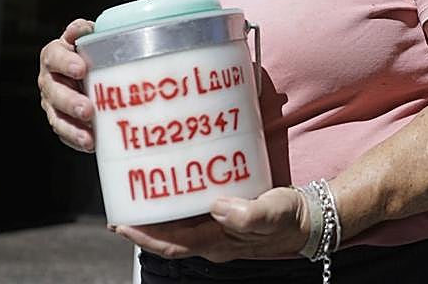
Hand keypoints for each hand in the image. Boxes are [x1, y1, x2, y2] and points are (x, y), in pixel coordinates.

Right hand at [37, 18, 94, 151]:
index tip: (81, 69)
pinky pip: (64, 132)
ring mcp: (52, 102)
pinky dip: (76, 139)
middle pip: (54, 91)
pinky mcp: (60, 120)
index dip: (66, 62)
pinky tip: (90, 144)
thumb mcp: (89, 37)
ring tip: (89, 137)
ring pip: (57, 116)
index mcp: (54, 54)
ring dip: (72, 127)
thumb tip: (87, 29)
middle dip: (70, 102)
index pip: (54, 56)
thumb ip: (85, 32)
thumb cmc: (91, 50)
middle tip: (87, 109)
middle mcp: (49, 78)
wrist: (90, 69)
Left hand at [111, 187, 309, 261]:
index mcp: (217, 243)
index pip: (170, 244)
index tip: (120, 223)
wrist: (308, 217)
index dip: (143, 236)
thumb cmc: (290, 218)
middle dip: (141, 224)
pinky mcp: (224, 214)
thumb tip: (218, 208)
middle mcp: (211, 239)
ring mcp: (217, 228)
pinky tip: (172, 182)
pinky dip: (177, 200)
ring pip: (177, 224)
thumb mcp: (272, 214)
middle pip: (166, 236)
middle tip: (119, 201)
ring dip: (156, 212)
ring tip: (137, 190)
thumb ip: (248, 215)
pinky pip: (192, 211)